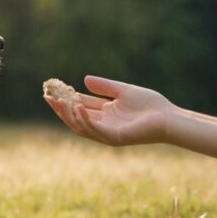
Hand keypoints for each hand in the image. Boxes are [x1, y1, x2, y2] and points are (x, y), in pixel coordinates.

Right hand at [44, 75, 176, 145]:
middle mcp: (103, 125)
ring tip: (60, 101)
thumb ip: (104, 86)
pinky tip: (78, 107)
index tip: (51, 90)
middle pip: (75, 118)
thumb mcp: (123, 90)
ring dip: (68, 114)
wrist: (168, 117)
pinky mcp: (114, 137)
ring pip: (80, 126)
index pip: (79, 106)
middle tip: (48, 97)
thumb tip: (84, 80)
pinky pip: (94, 130)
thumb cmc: (150, 105)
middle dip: (61, 109)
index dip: (65, 100)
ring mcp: (107, 133)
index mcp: (104, 114)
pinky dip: (85, 119)